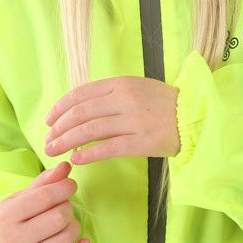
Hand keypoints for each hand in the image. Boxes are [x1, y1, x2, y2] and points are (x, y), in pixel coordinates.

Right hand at [0, 162, 88, 242]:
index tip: (70, 185)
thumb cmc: (13, 220)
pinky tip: (82, 242)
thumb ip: (45, 182)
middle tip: (64, 208)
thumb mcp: (21, 198)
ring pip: (67, 238)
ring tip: (65, 224)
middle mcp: (13, 240)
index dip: (64, 187)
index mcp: (7, 216)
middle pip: (59, 218)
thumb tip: (66, 166)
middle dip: (68, 208)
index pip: (45, 196)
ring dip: (74, 227)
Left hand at [44, 76, 180, 165]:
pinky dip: (89, 154)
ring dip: (67, 142)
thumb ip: (111, 94)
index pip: (81, 94)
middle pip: (81, 113)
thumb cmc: (164, 104)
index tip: (49, 120)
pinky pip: (108, 148)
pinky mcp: (141, 141)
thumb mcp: (137, 87)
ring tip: (54, 152)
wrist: (196, 116)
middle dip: (58, 128)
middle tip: (47, 141)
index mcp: (121, 83)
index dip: (60, 108)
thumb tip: (80, 108)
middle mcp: (124, 99)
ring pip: (90, 131)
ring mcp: (133, 120)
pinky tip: (77, 160)